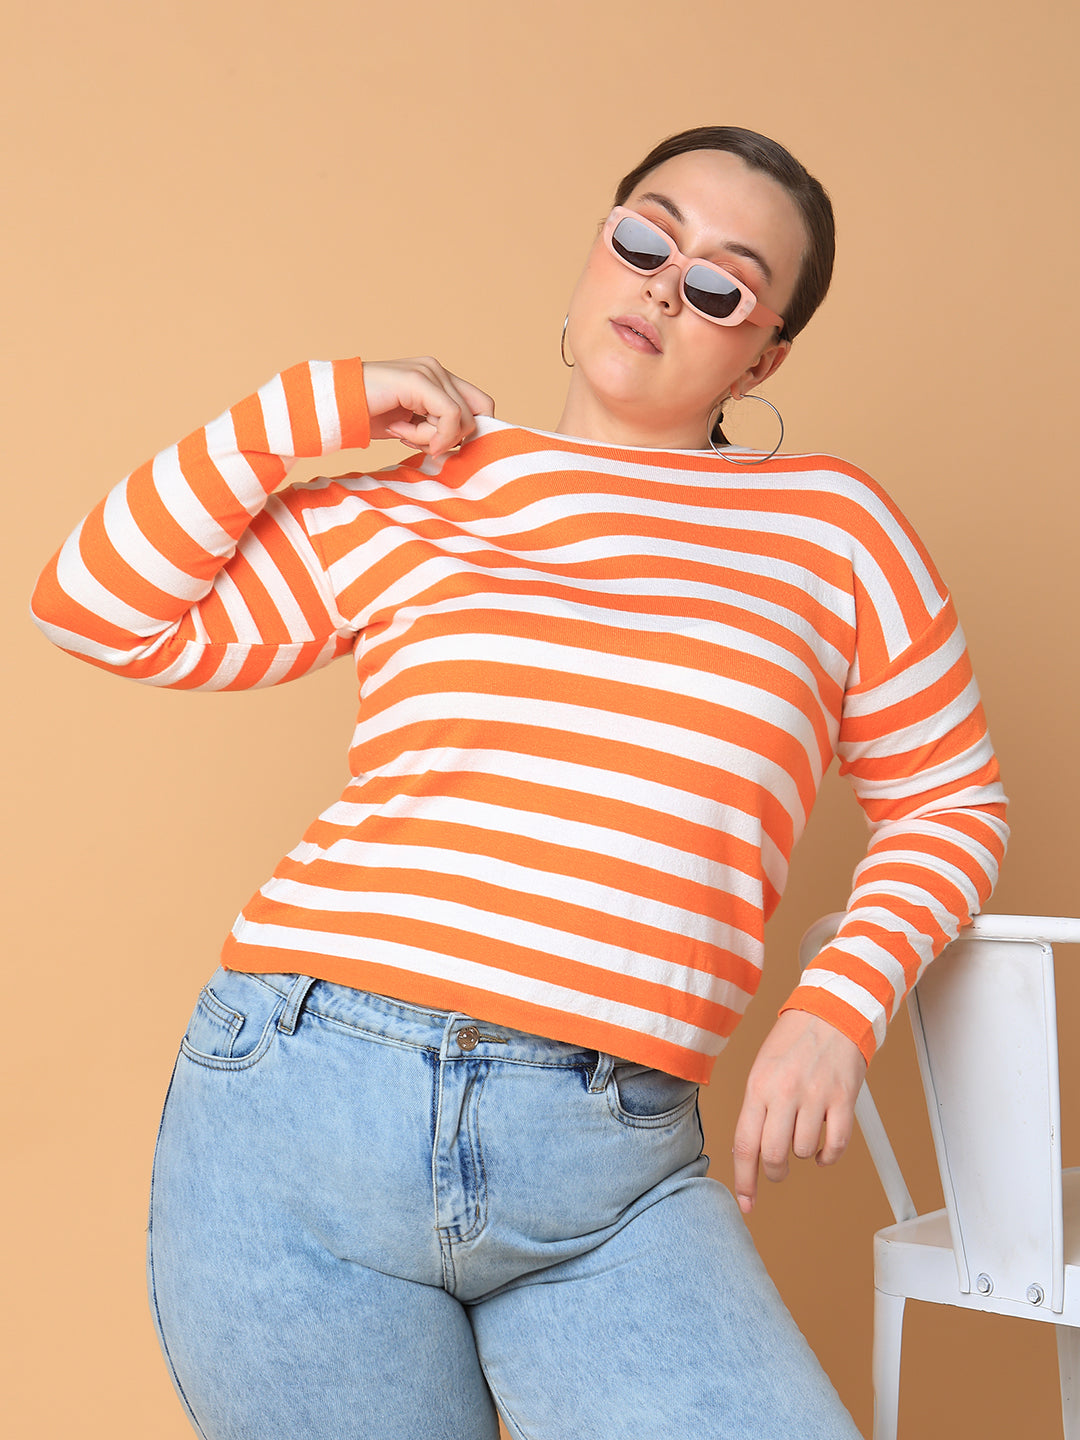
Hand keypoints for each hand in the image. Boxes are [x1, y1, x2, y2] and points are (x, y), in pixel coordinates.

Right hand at [362, 357, 494, 456]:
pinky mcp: (419, 380)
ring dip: (431, 438)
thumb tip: (464, 444)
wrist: (333, 406)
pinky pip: (450, 417)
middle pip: (476, 416)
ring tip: (399, 431)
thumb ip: (439, 428)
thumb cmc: (367, 417)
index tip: (438, 447)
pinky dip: (430, 435)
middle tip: (415, 441)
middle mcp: (437, 369)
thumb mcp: (413, 426)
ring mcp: (429, 371)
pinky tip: (399, 431)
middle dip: (449, 439)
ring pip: (462, 420)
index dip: (471, 433)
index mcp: (438, 378)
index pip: (481, 406)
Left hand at [732, 1010, 866, 1215]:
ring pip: (804, 1152)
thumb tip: (750, 1150)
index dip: (744, 1180)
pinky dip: (828, 1156)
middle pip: (774, 1155)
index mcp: (758, 1086)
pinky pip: (835, 1146)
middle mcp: (784, 1093)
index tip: (747, 1202)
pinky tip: (823, 1148)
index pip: (745, 1144)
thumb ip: (757, 1107)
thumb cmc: (792, 1041)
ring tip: (803, 1137)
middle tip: (778, 1169)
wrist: (831, 1013)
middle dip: (775, 1172)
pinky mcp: (843, 1100)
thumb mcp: (762, 1068)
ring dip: (803, 1155)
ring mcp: (816, 1097)